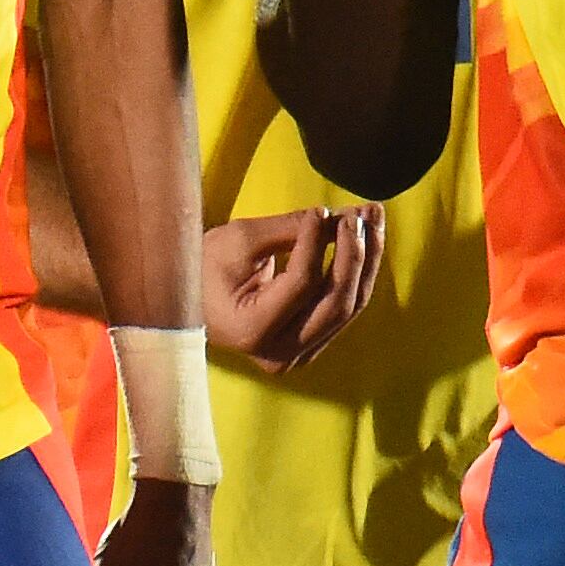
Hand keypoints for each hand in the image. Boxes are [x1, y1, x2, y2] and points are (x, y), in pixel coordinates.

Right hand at [203, 205, 382, 371]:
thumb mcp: (238, 241)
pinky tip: (363, 239)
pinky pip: (343, 308)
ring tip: (371, 218)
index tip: (322, 210)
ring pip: (349, 306)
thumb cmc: (204, 268)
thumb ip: (288, 229)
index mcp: (252, 330)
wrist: (193, 300)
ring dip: (366, 259)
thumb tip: (332, 216)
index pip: (301, 284)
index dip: (317, 243)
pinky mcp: (310, 346)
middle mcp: (279, 354)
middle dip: (356, 252)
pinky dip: (356, 272)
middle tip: (362, 212)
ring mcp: (298, 356)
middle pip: (336, 302)